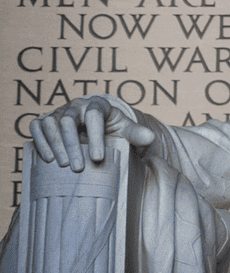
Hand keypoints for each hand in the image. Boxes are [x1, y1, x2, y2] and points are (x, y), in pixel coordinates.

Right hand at [30, 95, 154, 171]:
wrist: (98, 127)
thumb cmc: (113, 129)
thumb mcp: (126, 130)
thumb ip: (137, 133)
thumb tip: (150, 138)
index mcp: (98, 105)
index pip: (94, 115)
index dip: (95, 135)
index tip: (97, 157)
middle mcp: (76, 106)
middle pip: (68, 120)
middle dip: (71, 144)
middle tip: (78, 167)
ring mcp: (59, 112)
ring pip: (51, 123)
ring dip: (55, 144)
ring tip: (63, 165)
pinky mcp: (46, 120)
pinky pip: (37, 126)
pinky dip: (40, 140)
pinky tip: (48, 158)